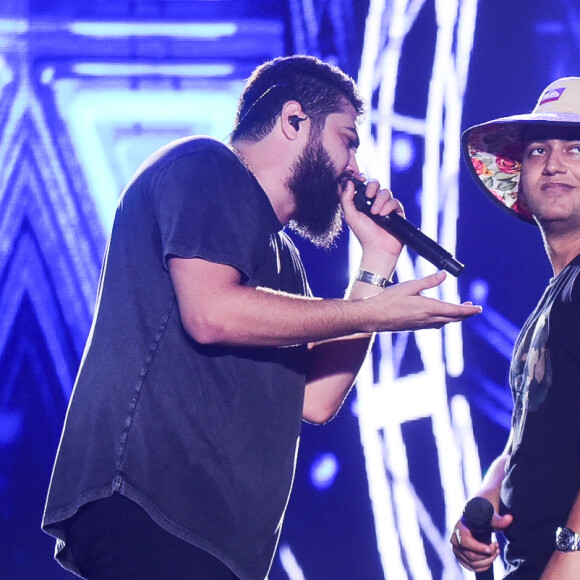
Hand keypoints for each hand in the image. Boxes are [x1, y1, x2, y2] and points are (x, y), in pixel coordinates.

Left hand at [340, 179, 403, 256]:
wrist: (378, 247)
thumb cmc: (363, 233)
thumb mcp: (350, 216)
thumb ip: (346, 199)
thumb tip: (347, 182)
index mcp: (363, 201)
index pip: (365, 184)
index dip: (363, 179)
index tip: (361, 180)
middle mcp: (375, 202)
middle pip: (376, 184)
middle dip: (373, 187)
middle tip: (369, 195)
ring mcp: (386, 206)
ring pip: (386, 192)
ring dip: (380, 201)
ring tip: (376, 213)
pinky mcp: (397, 212)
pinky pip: (395, 201)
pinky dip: (389, 206)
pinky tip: (383, 215)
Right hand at [366, 271, 481, 331]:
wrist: (374, 316)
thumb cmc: (389, 300)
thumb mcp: (409, 286)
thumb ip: (428, 281)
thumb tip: (444, 275)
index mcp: (429, 308)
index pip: (455, 310)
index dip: (469, 310)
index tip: (479, 308)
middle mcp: (428, 319)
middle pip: (453, 318)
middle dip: (465, 313)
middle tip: (474, 308)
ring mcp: (422, 325)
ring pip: (445, 322)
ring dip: (455, 317)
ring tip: (460, 310)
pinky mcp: (416, 327)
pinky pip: (436, 324)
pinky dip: (444, 319)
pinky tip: (441, 315)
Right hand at [450, 511, 512, 573]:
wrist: (475, 522)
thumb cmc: (482, 520)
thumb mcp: (490, 519)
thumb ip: (499, 521)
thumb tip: (510, 518)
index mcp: (459, 529)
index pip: (465, 542)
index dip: (479, 548)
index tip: (491, 548)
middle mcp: (455, 540)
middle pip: (471, 556)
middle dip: (488, 555)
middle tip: (497, 548)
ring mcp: (457, 550)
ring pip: (473, 564)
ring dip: (488, 561)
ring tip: (496, 552)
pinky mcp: (460, 558)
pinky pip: (472, 568)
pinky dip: (484, 566)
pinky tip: (490, 558)